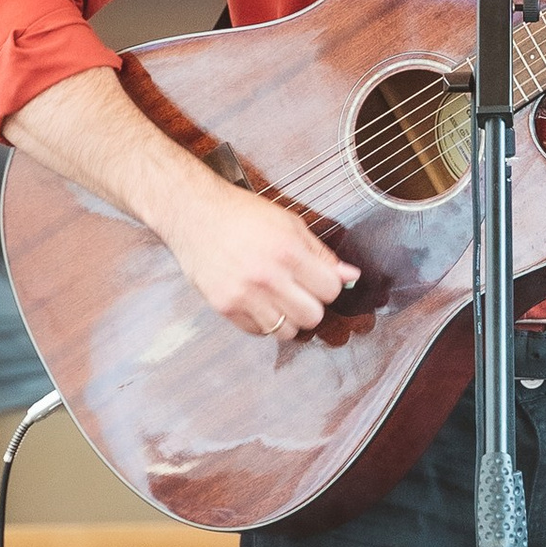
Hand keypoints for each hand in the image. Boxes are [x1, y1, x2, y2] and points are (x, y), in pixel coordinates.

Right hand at [168, 181, 358, 338]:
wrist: (195, 214)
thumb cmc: (242, 214)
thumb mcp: (289, 223)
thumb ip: (321, 253)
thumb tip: (350, 276)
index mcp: (288, 252)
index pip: (330, 290)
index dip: (328, 286)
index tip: (318, 280)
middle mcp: (267, 277)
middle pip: (312, 317)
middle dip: (311, 305)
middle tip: (300, 291)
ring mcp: (244, 295)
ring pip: (286, 332)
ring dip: (288, 318)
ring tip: (278, 298)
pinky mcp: (225, 307)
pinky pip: (259, 332)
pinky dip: (263, 322)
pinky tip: (258, 301)